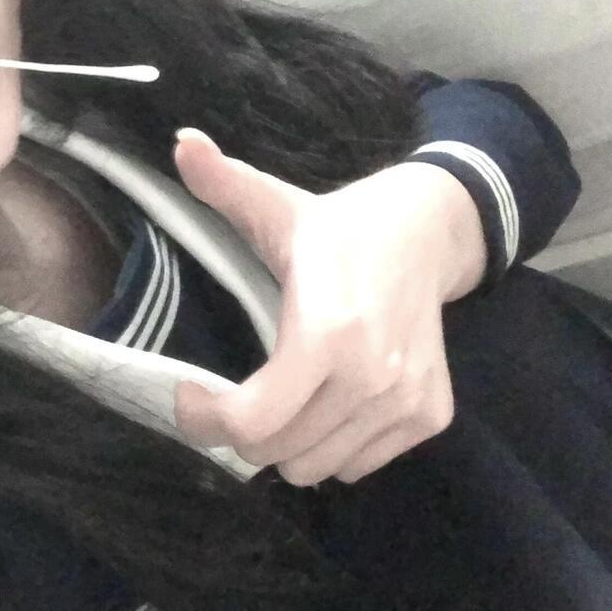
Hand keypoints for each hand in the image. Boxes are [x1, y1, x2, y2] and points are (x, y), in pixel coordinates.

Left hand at [171, 129, 485, 485]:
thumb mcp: (274, 203)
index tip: (188, 394)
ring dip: (287, 444)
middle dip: (240, 433)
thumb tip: (181, 141)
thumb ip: (222, 182)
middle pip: (277, 453)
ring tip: (279, 398)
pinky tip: (324, 402)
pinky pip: (357, 466)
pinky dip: (332, 446)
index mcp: (325, 330)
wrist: (429, 233)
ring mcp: (405, 401)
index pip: (254, 420)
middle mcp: (371, 376)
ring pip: (316, 469)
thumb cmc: (335, 226)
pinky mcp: (430, 416)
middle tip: (229, 398)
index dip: (205, 420)